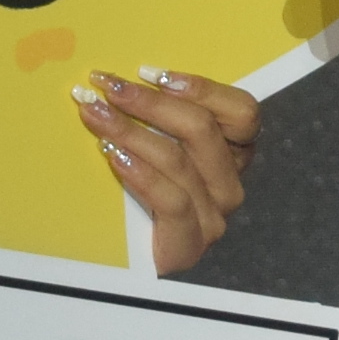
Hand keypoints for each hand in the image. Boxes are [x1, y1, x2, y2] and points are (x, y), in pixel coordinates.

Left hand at [78, 68, 260, 275]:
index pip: (243, 112)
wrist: (134, 266)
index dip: (201, 88)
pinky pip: (170, 199)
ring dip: (132, 131)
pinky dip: (140, 172)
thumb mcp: (161, 151)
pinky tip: (112, 155)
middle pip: (203, 130)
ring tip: (95, 115)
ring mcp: (214, 216)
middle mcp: (230, 184)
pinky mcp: (190, 243)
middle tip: (109, 87)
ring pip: (179, 160)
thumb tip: (125, 79)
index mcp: (235, 155)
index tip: (150, 72)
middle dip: (150, 102)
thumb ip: (162, 121)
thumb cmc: (144, 196)